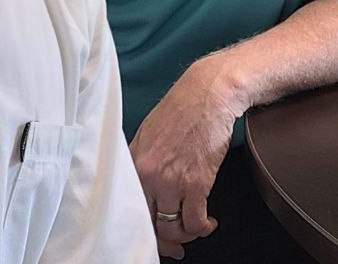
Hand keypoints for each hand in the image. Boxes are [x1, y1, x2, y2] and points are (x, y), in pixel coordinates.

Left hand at [130, 58, 239, 258]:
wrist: (208, 94)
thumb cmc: (182, 108)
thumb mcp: (149, 133)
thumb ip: (142, 162)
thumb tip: (143, 186)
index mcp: (134, 163)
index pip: (129, 209)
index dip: (141, 229)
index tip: (152, 235)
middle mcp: (148, 175)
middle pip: (149, 224)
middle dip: (163, 241)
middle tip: (174, 245)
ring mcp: (172, 181)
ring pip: (172, 229)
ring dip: (185, 234)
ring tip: (194, 227)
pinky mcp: (197, 183)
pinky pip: (195, 222)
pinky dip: (203, 228)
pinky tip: (208, 222)